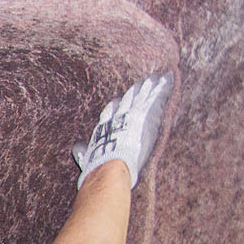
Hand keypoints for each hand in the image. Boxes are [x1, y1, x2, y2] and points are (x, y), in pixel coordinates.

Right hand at [73, 71, 172, 189]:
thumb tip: (76, 147)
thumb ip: (82, 152)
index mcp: (104, 127)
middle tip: (139, 85)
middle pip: (126, 100)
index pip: (110, 112)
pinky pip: (156, 95)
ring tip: (154, 78)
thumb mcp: (87, 158)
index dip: (115, 107)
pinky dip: (163, 86)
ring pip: (141, 95)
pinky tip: (168, 77)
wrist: (110, 164)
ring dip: (148, 86)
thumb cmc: (98, 165)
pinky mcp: (146, 112)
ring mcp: (132, 113)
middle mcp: (118, 117)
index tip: (118, 102)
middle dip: (133, 92)